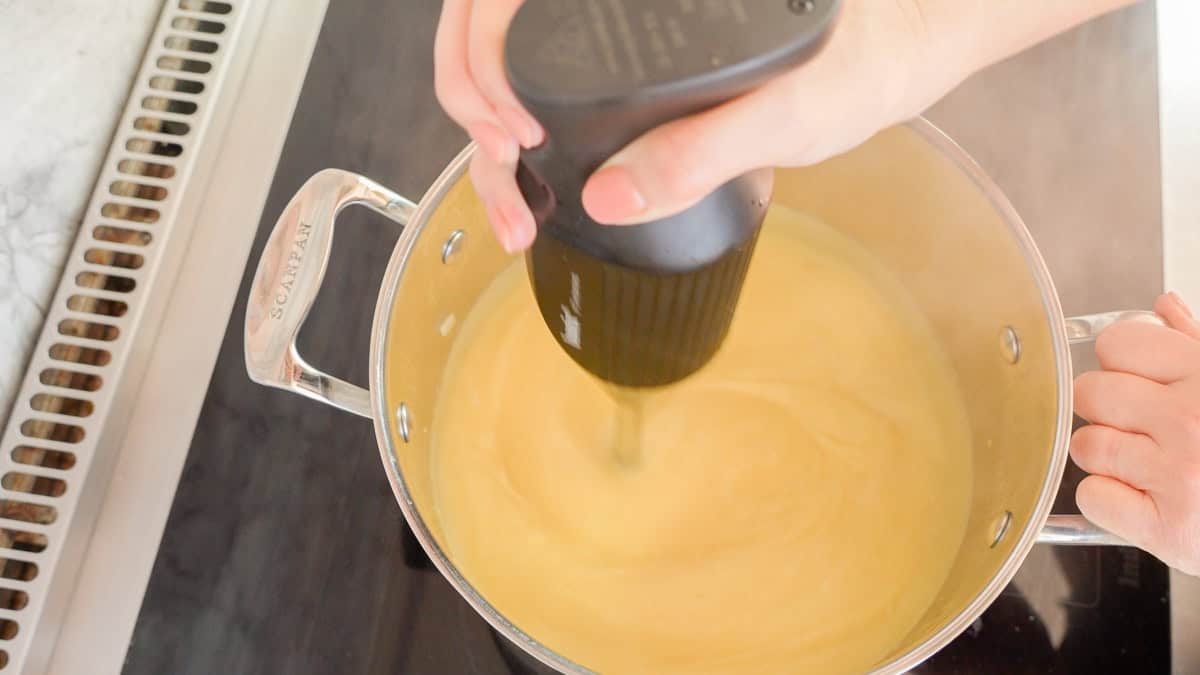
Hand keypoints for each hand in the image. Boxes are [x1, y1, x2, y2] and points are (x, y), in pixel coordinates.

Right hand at [434, 0, 973, 250]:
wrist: (901, 50)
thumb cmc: (863, 57)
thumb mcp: (791, 111)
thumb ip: (703, 150)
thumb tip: (608, 195)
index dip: (479, 58)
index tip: (512, 129)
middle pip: (490, 21)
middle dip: (470, 100)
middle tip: (504, 177)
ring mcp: (619, 16)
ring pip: (512, 52)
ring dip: (489, 125)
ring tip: (514, 210)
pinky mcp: (631, 50)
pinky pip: (553, 78)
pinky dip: (525, 133)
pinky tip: (533, 182)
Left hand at [1072, 292, 1199, 575]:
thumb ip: (1194, 344)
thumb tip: (1163, 307)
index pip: (1117, 343)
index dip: (1120, 362)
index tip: (1135, 378)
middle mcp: (1193, 421)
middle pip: (1090, 392)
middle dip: (1105, 409)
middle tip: (1137, 426)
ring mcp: (1181, 475)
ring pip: (1086, 445)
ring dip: (1105, 456)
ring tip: (1145, 463)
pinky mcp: (1169, 527)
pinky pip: (1092, 497)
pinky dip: (1108, 501)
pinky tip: (1143, 498)